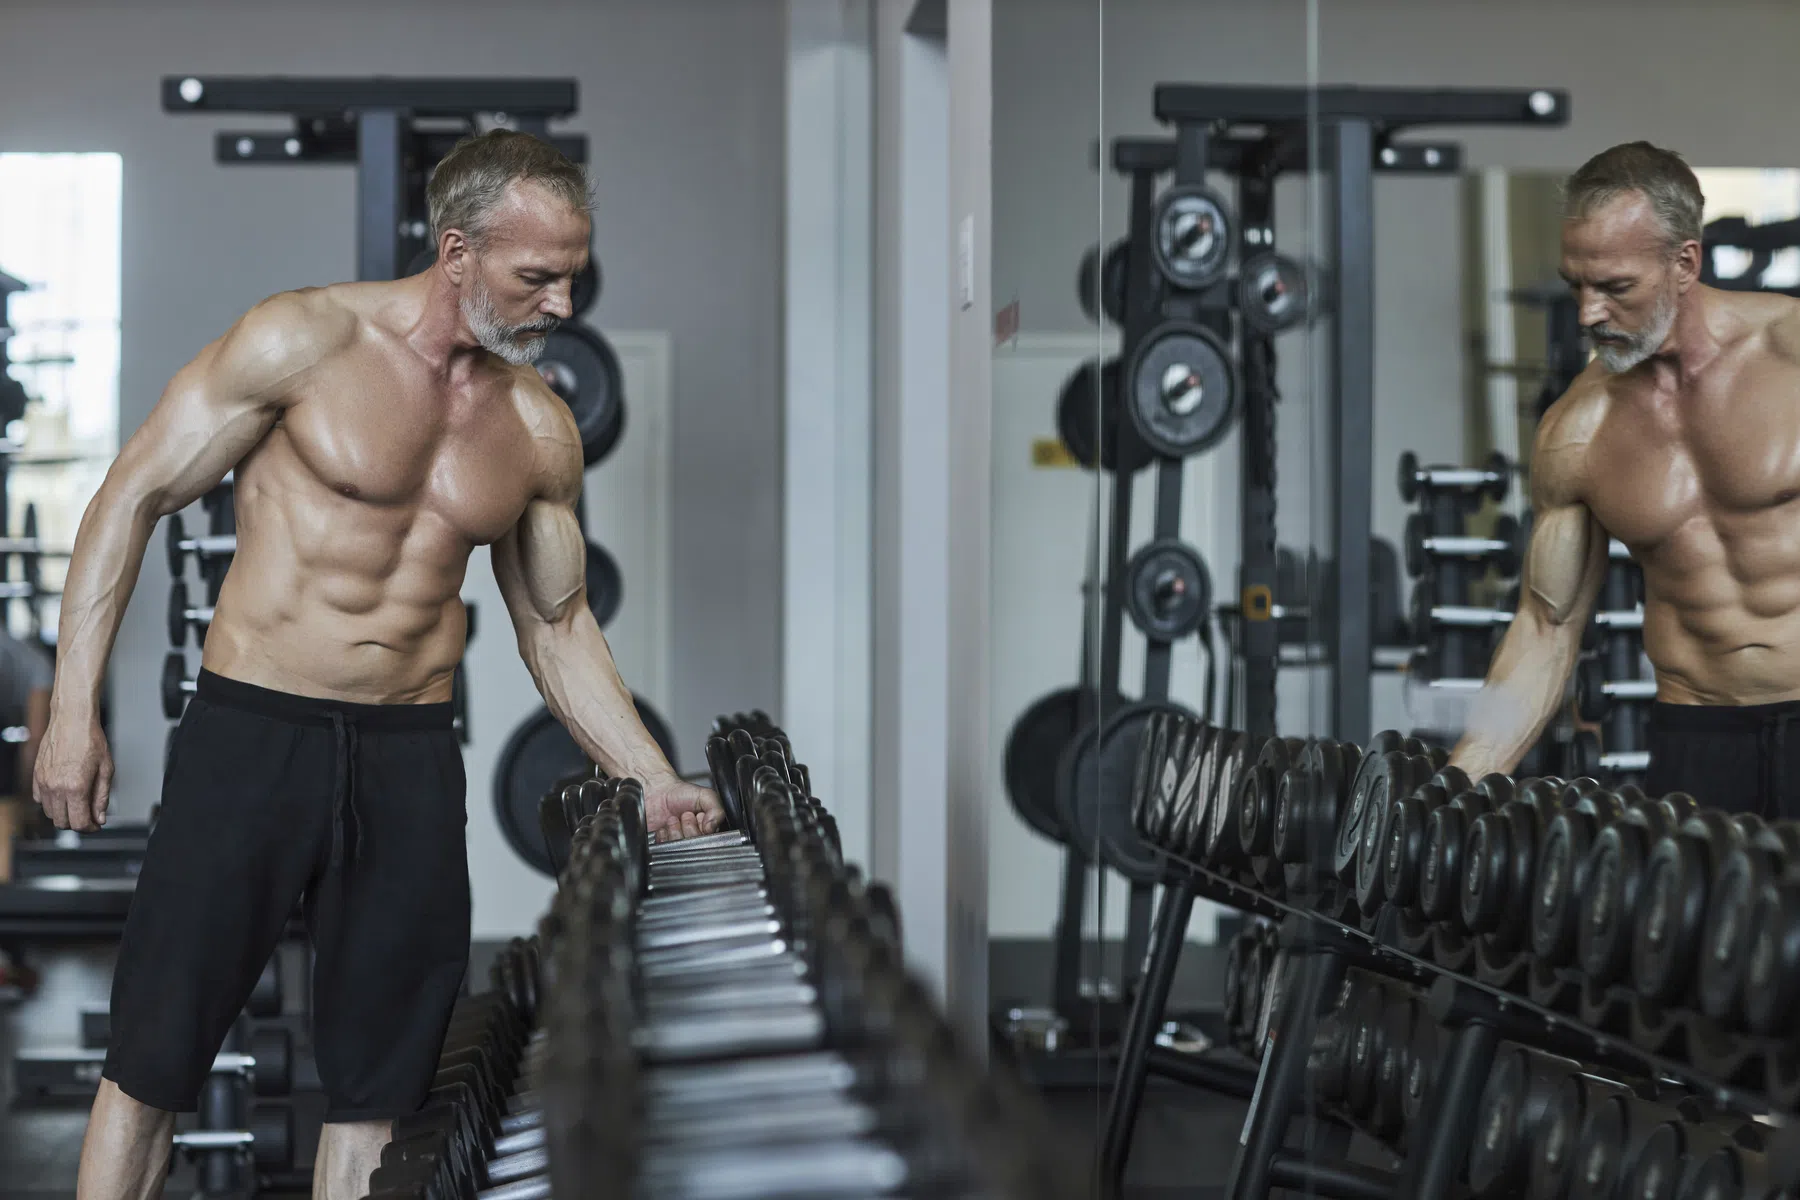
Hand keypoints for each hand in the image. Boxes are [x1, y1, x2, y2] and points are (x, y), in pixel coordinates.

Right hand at [34, 717, 112, 832]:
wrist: (72, 721)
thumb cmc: (91, 740)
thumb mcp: (106, 770)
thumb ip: (102, 797)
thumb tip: (99, 817)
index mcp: (75, 788)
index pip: (79, 823)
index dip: (90, 828)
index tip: (96, 825)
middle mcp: (56, 787)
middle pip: (62, 822)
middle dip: (77, 823)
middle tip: (89, 815)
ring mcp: (43, 782)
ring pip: (50, 813)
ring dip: (63, 813)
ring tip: (78, 802)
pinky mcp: (36, 776)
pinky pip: (39, 800)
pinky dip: (51, 802)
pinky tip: (63, 794)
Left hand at [642, 775, 724, 841]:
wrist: (657, 791)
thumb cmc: (680, 793)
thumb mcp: (705, 795)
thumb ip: (716, 810)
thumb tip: (712, 829)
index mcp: (707, 829)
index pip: (710, 842)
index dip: (703, 829)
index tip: (699, 816)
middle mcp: (694, 838)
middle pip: (694, 846)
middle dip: (689, 828)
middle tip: (685, 815)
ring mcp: (678, 842)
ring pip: (679, 848)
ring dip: (675, 831)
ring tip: (674, 819)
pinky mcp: (664, 845)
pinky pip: (665, 848)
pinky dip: (663, 836)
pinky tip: (665, 827)